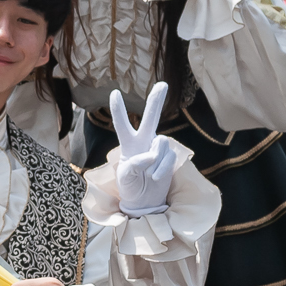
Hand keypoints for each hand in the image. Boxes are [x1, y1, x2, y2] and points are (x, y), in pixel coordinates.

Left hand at [108, 83, 178, 216]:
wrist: (145, 201)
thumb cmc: (130, 187)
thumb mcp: (125, 177)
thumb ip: (134, 165)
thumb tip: (152, 155)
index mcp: (129, 145)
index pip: (123, 125)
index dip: (119, 110)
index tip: (114, 93)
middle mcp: (145, 142)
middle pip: (151, 118)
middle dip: (156, 101)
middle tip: (163, 84)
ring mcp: (159, 149)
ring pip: (163, 142)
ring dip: (156, 161)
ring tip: (150, 175)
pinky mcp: (170, 157)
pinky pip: (170, 158)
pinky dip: (163, 169)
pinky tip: (156, 178)